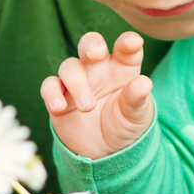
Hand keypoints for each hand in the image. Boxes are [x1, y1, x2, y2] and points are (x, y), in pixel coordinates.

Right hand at [40, 31, 153, 159]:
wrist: (104, 152)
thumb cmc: (124, 125)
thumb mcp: (136, 115)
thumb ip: (137, 99)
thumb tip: (144, 83)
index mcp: (123, 67)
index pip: (126, 49)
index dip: (128, 42)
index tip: (133, 42)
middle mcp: (99, 68)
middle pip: (91, 45)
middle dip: (91, 44)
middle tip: (95, 53)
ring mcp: (77, 80)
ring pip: (70, 67)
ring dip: (76, 83)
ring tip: (88, 107)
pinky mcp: (59, 95)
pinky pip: (50, 86)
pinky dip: (52, 94)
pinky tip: (59, 107)